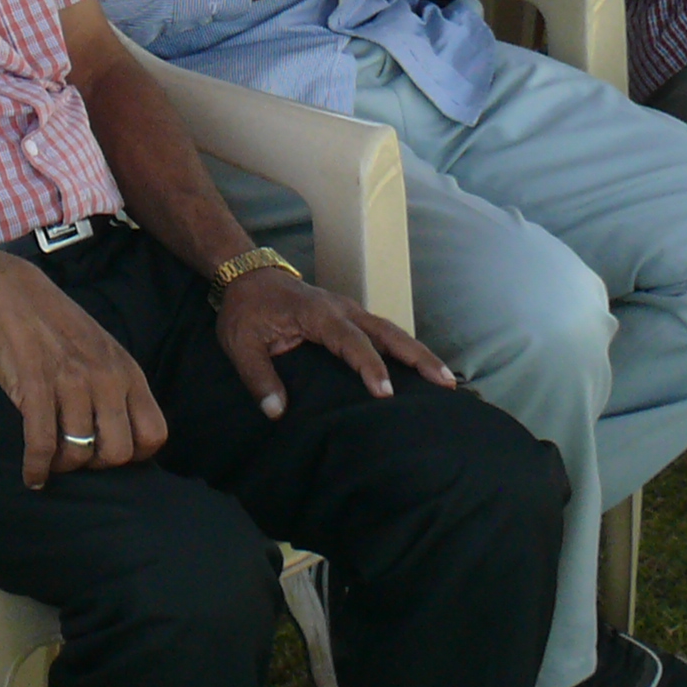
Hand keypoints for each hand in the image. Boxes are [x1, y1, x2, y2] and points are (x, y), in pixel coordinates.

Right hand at [0, 248, 167, 487]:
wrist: (7, 290)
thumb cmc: (52, 324)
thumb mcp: (99, 350)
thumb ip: (114, 385)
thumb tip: (118, 433)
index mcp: (126, 371)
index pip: (154, 434)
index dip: (133, 454)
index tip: (107, 451)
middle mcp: (106, 378)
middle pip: (119, 452)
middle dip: (96, 464)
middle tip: (77, 456)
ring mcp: (71, 382)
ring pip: (80, 453)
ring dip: (62, 466)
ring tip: (51, 462)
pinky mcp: (35, 386)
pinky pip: (43, 444)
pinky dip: (36, 469)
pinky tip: (32, 475)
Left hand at [212, 266, 454, 418]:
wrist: (247, 275)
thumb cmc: (245, 310)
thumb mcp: (240, 344)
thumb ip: (258, 377)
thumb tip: (276, 411)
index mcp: (317, 314)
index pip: (350, 340)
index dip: (369, 365)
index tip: (385, 392)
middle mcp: (342, 309)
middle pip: (386, 332)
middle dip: (416, 357)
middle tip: (444, 383)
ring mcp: (350, 310)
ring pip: (391, 331)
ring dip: (418, 353)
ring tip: (446, 381)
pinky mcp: (350, 317)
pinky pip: (382, 333)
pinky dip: (404, 349)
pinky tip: (421, 369)